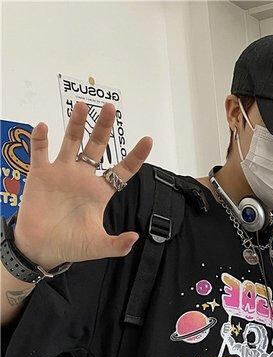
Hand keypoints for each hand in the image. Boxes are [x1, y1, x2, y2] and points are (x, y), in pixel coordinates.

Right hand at [13, 101, 151, 271]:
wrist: (42, 249)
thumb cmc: (70, 246)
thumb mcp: (97, 247)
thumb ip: (117, 244)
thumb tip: (134, 238)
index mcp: (99, 192)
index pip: (121, 170)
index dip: (135, 156)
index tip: (148, 140)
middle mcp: (82, 176)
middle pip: (96, 146)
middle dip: (103, 127)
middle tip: (111, 108)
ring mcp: (62, 172)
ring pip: (71, 141)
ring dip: (76, 123)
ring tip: (82, 106)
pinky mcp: (41, 174)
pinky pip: (40, 150)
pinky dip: (40, 138)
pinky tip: (43, 128)